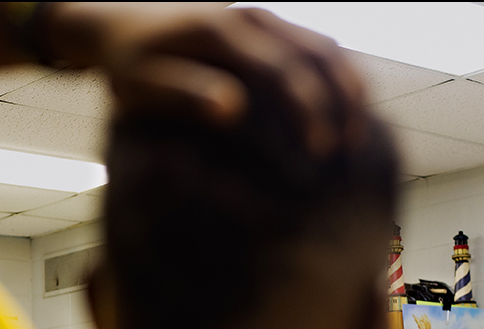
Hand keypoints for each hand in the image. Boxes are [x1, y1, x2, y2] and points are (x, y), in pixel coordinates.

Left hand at [44, 2, 366, 154]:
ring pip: (328, 48)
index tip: (319, 154)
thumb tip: (232, 110)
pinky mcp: (273, 26)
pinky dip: (343, 79)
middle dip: (340, 106)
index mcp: (220, 32)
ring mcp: (266, 17)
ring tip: (358, 141)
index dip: (307, 112)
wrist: (125, 25)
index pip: (281, 71)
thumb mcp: (143, 86)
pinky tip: (349, 118)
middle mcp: (250, 16)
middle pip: (317, 56)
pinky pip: (322, 47)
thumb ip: (183, 94)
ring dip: (351, 92)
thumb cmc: (131, 67)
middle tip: (349, 157)